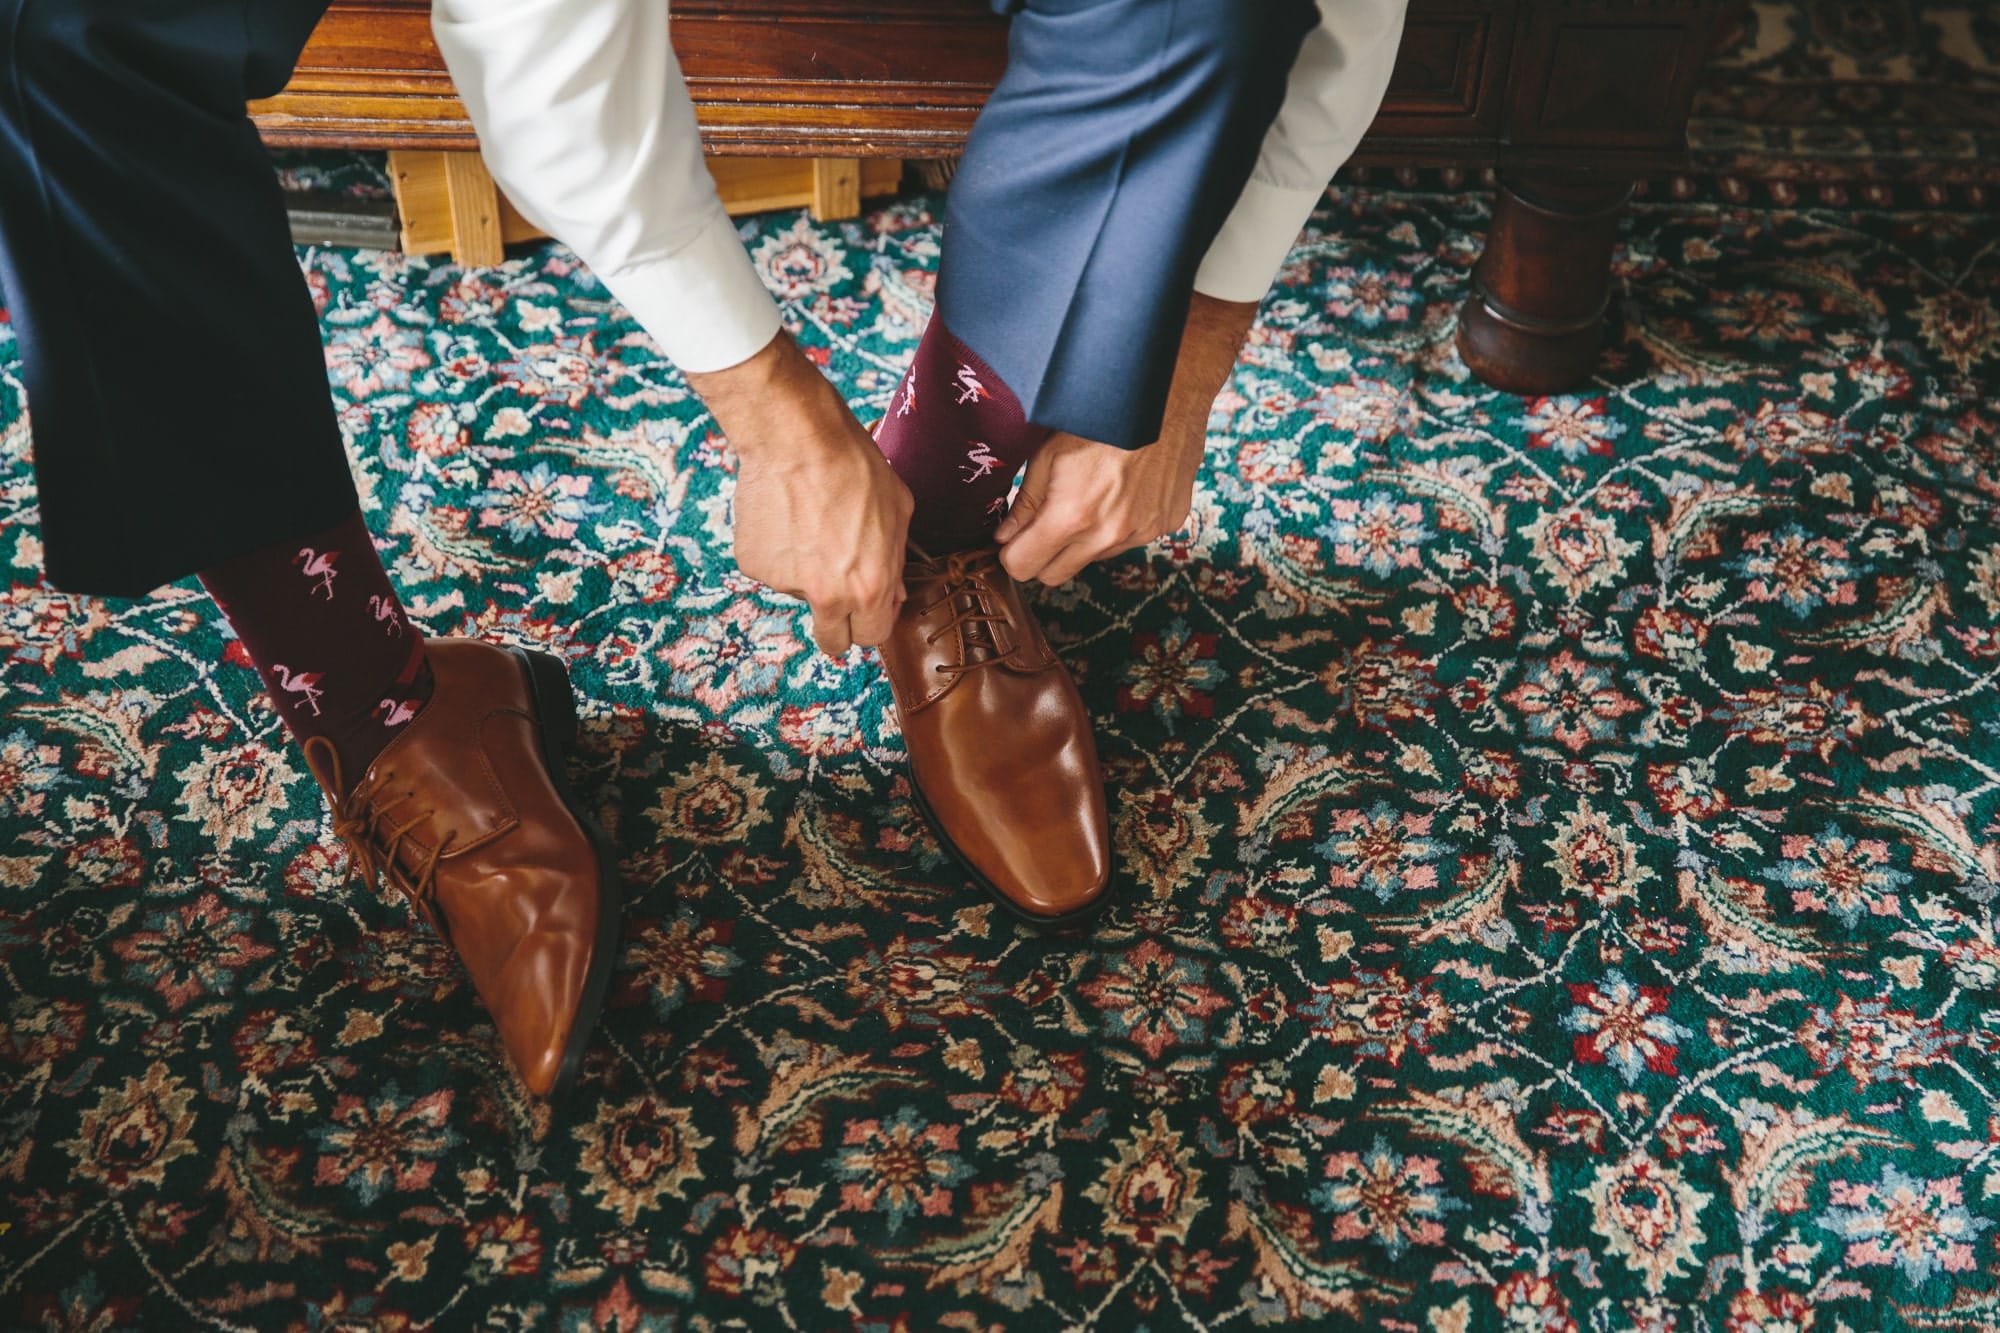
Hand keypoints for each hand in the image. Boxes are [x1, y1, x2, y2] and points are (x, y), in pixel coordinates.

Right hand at [687, 333, 912, 656]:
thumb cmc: (855, 466)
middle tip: (835, 592)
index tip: (865, 612)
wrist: (796, 436)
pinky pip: (772, 568)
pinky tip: (785, 515)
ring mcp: (784, 582)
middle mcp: (826, 596)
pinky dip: (778, 550)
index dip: (871, 622)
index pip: (871, 637)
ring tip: (809, 521)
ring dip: (806, 572)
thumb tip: (891, 594)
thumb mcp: (899, 512)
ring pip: (800, 594)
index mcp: (868, 588)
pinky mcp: (753, 565)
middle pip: (831, 641)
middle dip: (838, 626)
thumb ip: (895, 562)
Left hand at [993, 430, 1202, 585]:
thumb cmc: (1100, 417)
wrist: (1166, 395)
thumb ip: (1025, 502)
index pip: (1023, 567)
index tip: (1013, 539)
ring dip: (1084, 539)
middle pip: (1055, 575)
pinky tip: (1124, 490)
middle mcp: (1108, 535)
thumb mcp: (1048, 453)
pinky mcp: (1165, 524)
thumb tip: (1005, 536)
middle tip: (1044, 521)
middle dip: (1042, 554)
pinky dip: (1120, 525)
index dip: (1012, 553)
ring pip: (1093, 558)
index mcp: (1071, 517)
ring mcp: (1141, 533)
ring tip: (1092, 494)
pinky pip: (1130, 541)